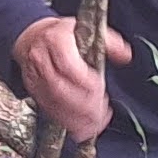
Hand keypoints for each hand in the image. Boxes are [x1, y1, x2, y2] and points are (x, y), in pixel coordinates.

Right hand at [13, 15, 129, 144]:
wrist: (32, 37)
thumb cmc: (62, 34)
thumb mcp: (86, 28)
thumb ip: (109, 42)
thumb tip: (125, 55)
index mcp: (56, 40)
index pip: (68, 65)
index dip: (85, 81)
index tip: (100, 89)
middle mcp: (42, 59)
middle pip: (60, 88)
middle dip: (83, 105)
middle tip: (101, 113)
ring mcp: (35, 77)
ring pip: (53, 102)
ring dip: (75, 117)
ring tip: (94, 125)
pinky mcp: (34, 91)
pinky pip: (48, 109)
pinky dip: (65, 121)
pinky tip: (81, 129)